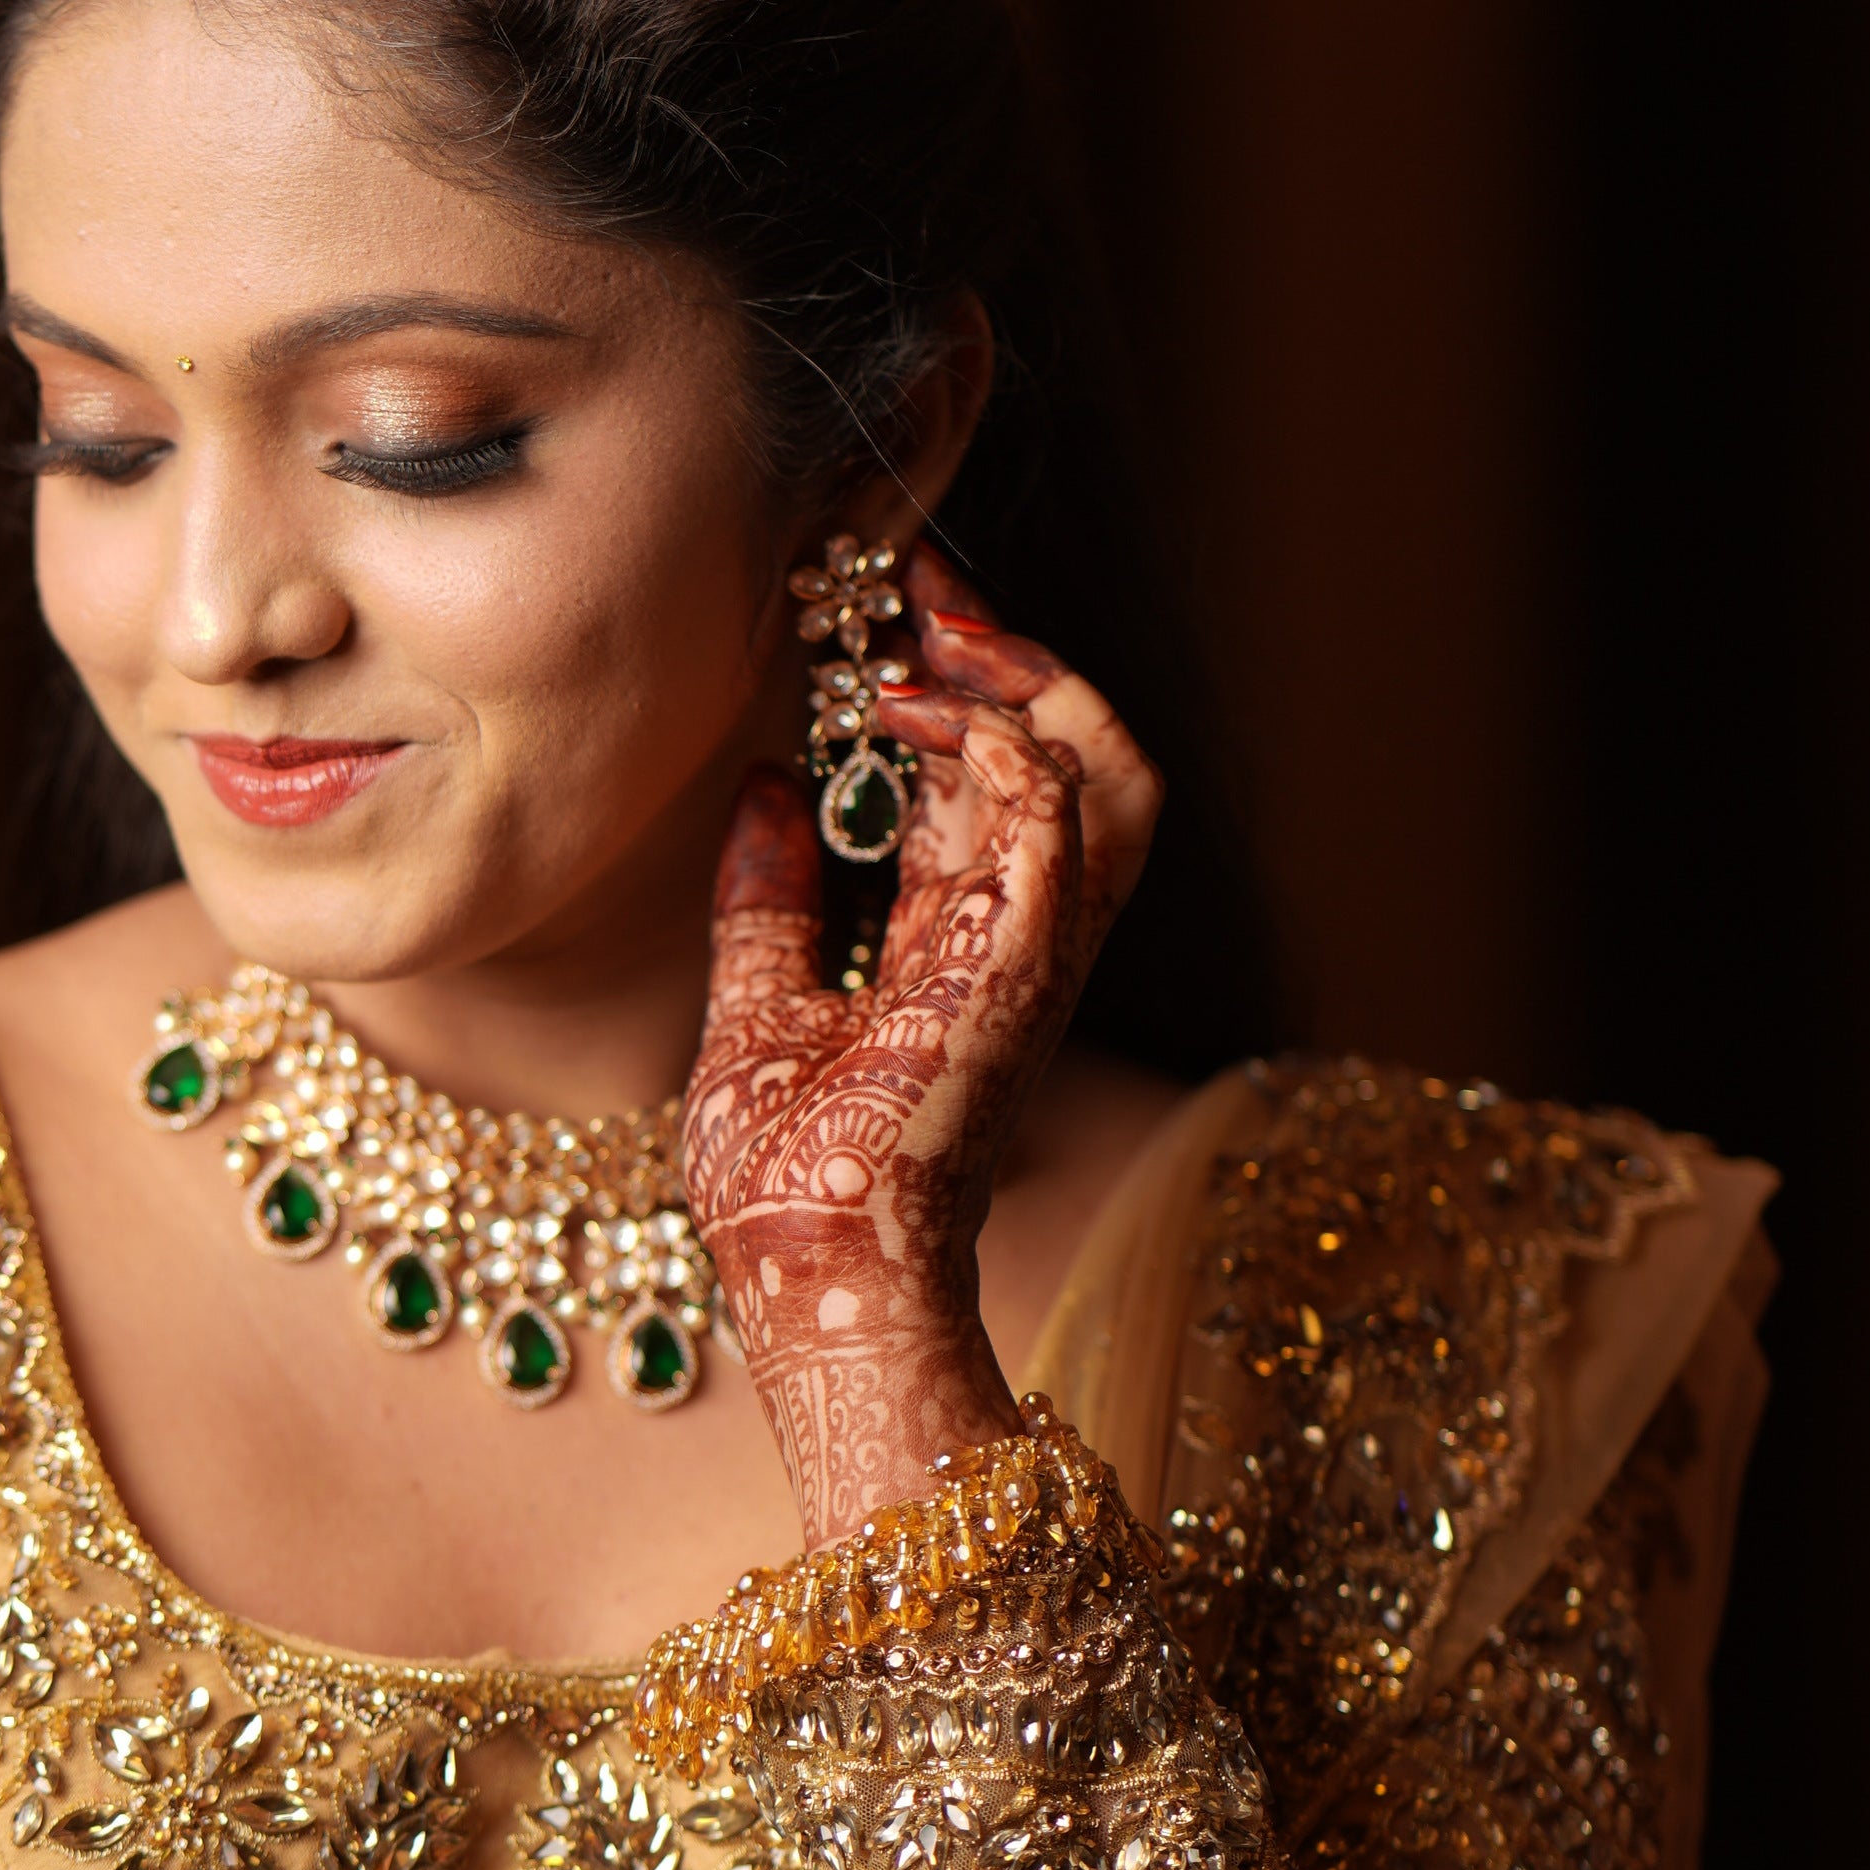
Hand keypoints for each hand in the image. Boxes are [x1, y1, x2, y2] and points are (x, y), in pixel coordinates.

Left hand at [682, 536, 1162, 1540]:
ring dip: (1032, 684)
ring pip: (1114, 774)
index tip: (894, 609)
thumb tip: (765, 791)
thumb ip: (770, 900)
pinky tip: (903, 718)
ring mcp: (1032, 953)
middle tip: (921, 596)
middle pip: (1087, 752)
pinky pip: (1056, 819)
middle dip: (1015, 652)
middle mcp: (1021, 937)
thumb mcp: (754, 1004)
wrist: (802, 1273)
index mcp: (970, 941)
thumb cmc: (784, 1180)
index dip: (965, 678)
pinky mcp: (1016, 968)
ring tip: (928, 643)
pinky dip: (994, 741)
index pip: (1008, 774)